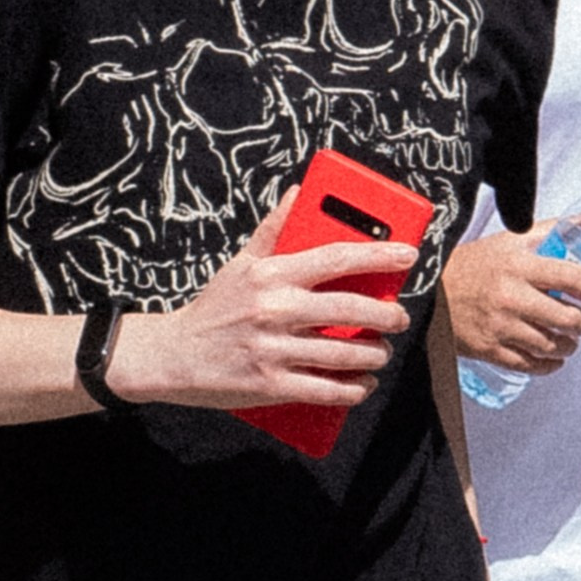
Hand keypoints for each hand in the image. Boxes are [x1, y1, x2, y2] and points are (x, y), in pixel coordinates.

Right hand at [112, 190, 421, 415]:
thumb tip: (298, 192)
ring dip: (373, 355)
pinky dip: (351, 389)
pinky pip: (324, 388)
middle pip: (349, 309)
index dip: (378, 255)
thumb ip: (273, 229)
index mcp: (271, 274)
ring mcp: (272, 349)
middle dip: (386, 315)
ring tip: (381, 352)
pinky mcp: (269, 384)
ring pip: (342, 353)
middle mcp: (274, 309)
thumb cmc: (214, 308)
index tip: (408, 255)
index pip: (335, 257)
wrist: (172, 356)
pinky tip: (363, 384)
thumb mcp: (241, 264)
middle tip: (399, 318)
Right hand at [445, 216, 580, 376]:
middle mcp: (512, 297)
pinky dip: (548, 365)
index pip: (571, 277)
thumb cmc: (473, 264)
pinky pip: (529, 365)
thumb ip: (553, 229)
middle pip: (566, 319)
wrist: (431, 290)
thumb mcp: (511, 240)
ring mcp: (501, 326)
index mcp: (520, 266)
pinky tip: (552, 357)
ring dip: (568, 345)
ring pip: (551, 345)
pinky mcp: (490, 349)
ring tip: (569, 339)